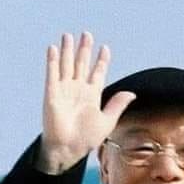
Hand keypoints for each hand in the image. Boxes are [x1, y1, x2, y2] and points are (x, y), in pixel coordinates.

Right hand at [39, 31, 135, 171]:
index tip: (105, 48)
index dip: (101, 61)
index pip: (97, 73)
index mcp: (92, 96)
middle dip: (84, 49)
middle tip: (87, 34)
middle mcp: (78, 90)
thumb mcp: (107, 121)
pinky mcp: (51, 93)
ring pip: (66, 65)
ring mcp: (64, 90)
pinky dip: (52, 61)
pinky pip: (52, 74)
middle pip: (82, 64)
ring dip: (67, 50)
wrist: (68, 149)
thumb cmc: (87, 139)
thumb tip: (132, 93)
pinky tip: (53, 48)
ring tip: (68, 35)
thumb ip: (117, 105)